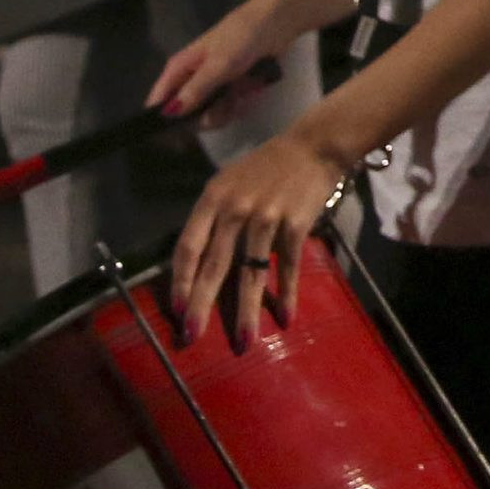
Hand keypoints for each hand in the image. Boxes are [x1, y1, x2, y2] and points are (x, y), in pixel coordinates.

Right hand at [148, 1, 292, 130]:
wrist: (276, 24)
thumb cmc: (242, 38)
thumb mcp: (220, 64)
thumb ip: (197, 89)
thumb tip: (170, 113)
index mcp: (179, 69)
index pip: (158, 100)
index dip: (164, 119)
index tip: (179, 134)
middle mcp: (191, 79)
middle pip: (187, 115)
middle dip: (209, 115)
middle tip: (228, 103)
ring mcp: (212, 85)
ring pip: (210, 114)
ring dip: (228, 109)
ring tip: (243, 92)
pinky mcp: (230, 89)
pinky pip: (229, 109)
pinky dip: (241, 104)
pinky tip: (251, 92)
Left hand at [165, 130, 355, 353]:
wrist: (314, 146)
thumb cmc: (267, 168)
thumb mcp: (230, 183)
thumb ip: (214, 218)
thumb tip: (197, 262)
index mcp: (213, 199)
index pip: (188, 246)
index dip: (180, 281)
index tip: (176, 310)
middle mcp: (235, 208)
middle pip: (214, 266)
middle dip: (201, 305)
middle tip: (192, 336)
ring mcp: (266, 217)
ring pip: (251, 273)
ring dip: (247, 312)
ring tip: (243, 342)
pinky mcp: (295, 224)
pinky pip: (286, 266)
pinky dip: (287, 294)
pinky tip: (286, 318)